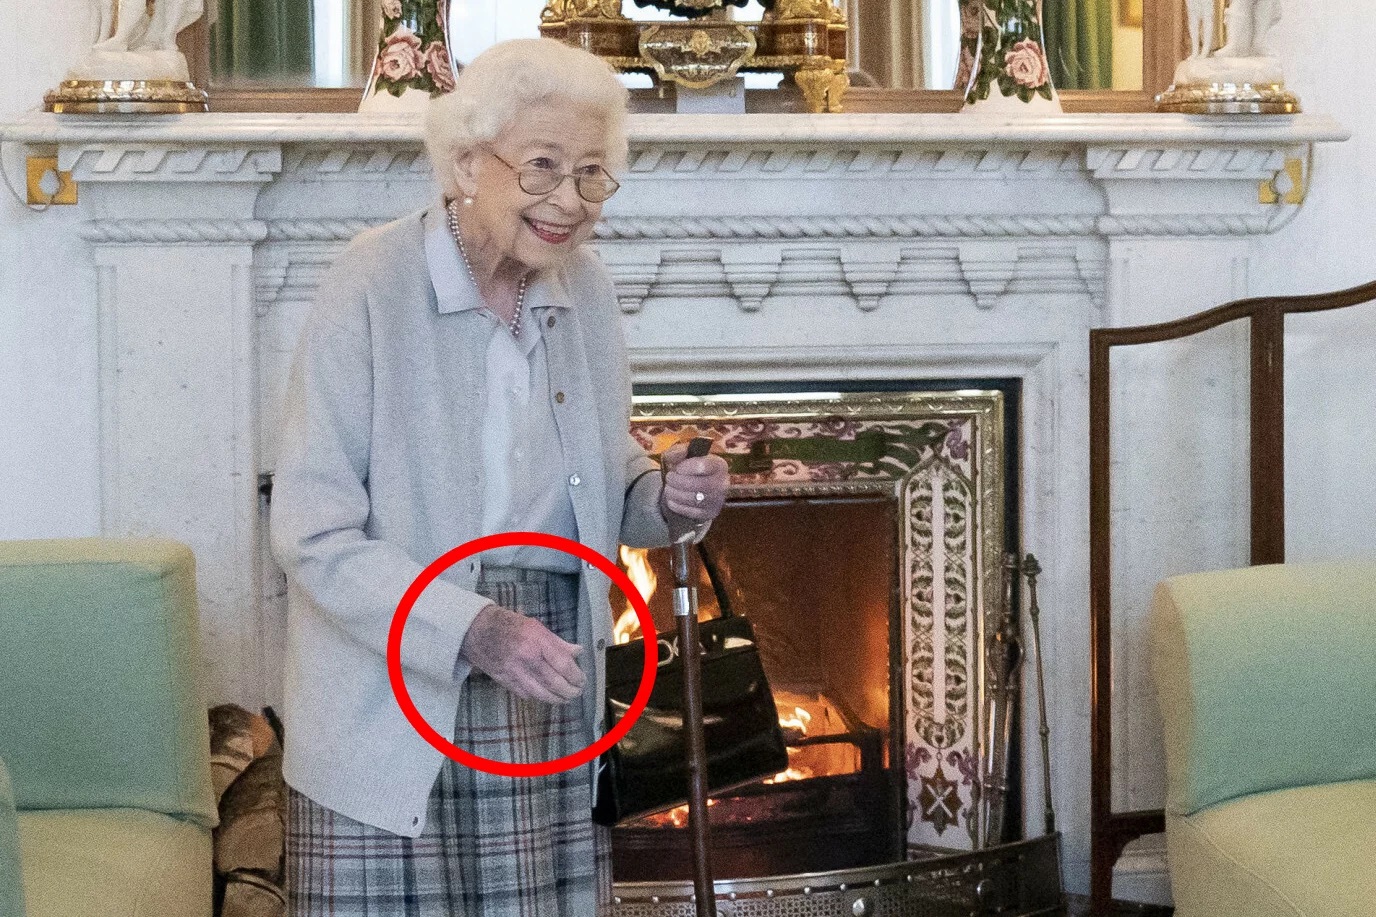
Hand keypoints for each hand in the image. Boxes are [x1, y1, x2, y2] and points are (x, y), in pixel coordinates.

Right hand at [458, 604, 584, 703]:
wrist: (478, 630)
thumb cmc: (510, 625)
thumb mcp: (536, 627)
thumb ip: (558, 642)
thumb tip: (578, 651)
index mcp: (537, 641)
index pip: (563, 664)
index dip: (576, 676)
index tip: (582, 679)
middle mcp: (527, 658)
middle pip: (555, 683)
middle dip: (570, 691)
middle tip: (577, 692)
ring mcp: (515, 672)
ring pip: (541, 694)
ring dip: (557, 699)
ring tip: (565, 698)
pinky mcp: (505, 681)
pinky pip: (526, 695)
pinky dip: (538, 697)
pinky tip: (546, 696)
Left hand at [659, 442, 729, 536]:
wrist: (693, 488)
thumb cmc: (689, 468)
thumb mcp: (682, 455)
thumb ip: (678, 451)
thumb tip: (679, 453)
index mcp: (719, 464)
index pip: (704, 466)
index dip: (687, 467)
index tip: (677, 468)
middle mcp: (723, 483)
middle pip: (700, 484)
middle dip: (679, 481)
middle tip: (669, 478)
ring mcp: (718, 500)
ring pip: (695, 499)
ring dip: (676, 494)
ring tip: (668, 489)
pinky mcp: (710, 513)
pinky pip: (692, 512)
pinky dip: (677, 506)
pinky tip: (671, 499)